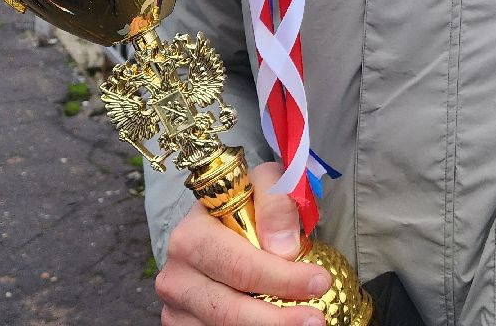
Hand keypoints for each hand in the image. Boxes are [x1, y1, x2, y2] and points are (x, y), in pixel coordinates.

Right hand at [156, 161, 330, 325]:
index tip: (319, 282)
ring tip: (304, 324)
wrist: (220, 223)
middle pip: (229, 309)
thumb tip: (283, 248)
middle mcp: (176, 274)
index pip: (239, 265)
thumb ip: (276, 202)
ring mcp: (176, 305)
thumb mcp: (266, 183)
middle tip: (316, 318)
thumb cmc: (247, 202)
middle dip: (277, 319)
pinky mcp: (180, 325)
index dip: (281, 277)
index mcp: (191, 236)